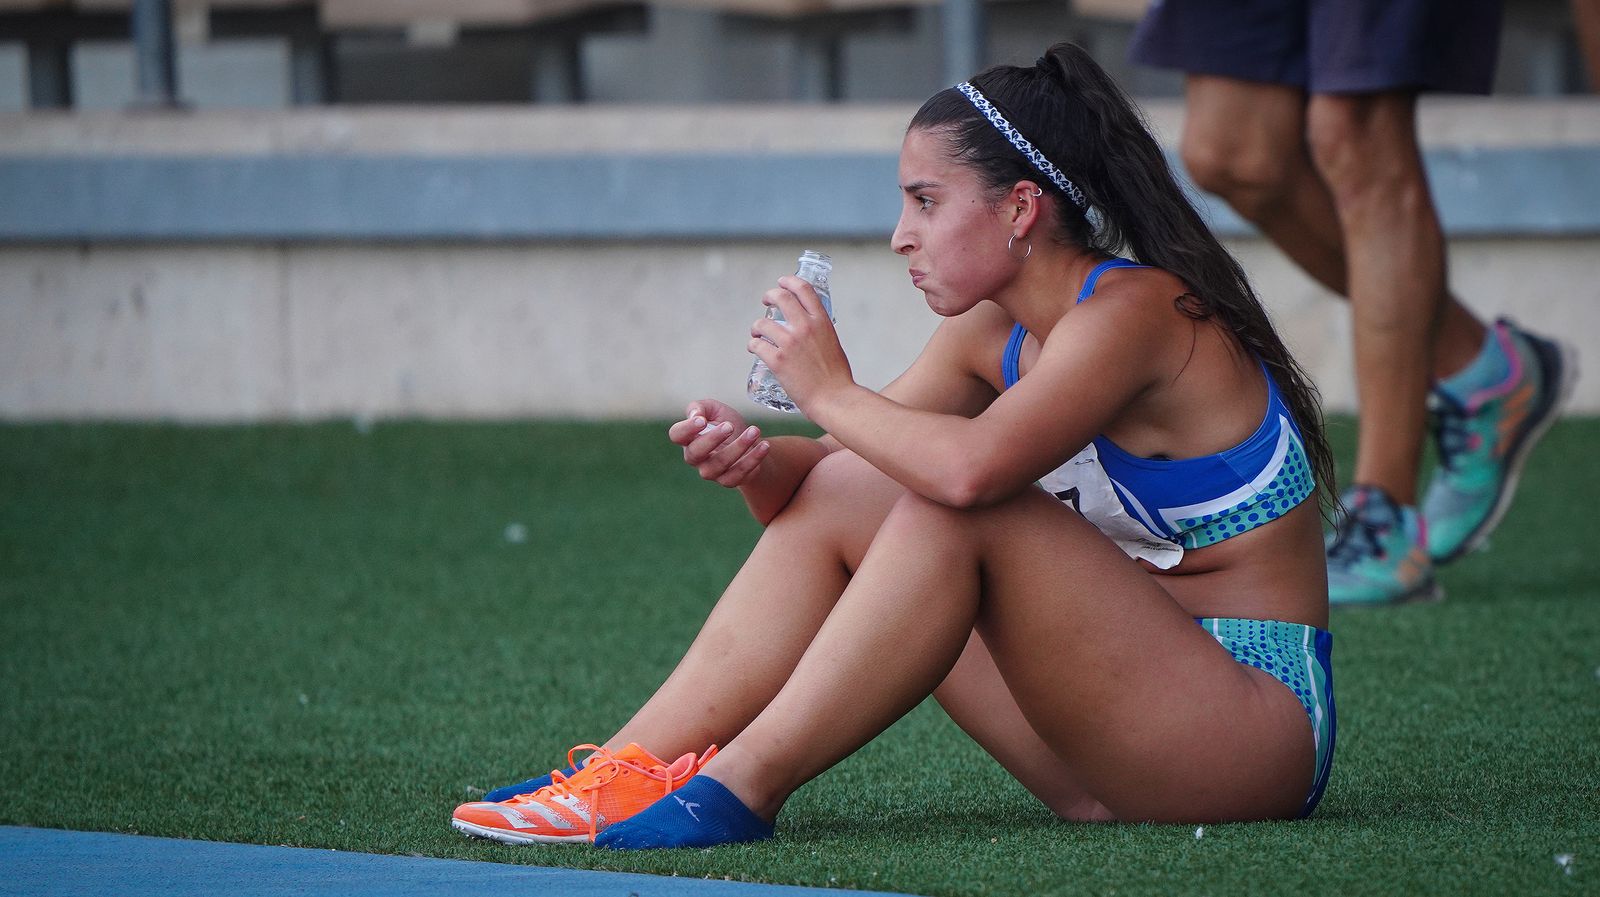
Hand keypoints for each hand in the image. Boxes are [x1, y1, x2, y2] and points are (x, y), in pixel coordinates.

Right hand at [667, 399, 769, 487]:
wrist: (750, 441)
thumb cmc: (728, 423)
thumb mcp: (715, 409)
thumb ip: (701, 407)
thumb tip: (695, 416)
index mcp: (689, 438)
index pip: (676, 435)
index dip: (686, 429)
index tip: (702, 420)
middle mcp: (696, 457)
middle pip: (694, 453)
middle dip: (712, 439)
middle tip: (730, 425)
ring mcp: (711, 471)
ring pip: (719, 464)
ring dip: (738, 447)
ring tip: (755, 430)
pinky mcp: (729, 480)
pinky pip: (738, 474)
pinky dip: (753, 459)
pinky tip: (764, 445)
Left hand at [748, 275, 853, 413]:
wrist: (834, 399)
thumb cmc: (837, 378)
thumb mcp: (833, 344)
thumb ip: (820, 333)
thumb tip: (809, 331)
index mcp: (822, 322)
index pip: (804, 289)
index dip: (790, 281)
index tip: (782, 282)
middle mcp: (805, 328)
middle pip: (781, 297)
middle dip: (770, 295)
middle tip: (766, 300)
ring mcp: (790, 343)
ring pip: (762, 323)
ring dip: (756, 327)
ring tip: (757, 334)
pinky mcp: (777, 360)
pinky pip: (756, 345)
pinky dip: (753, 345)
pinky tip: (755, 348)